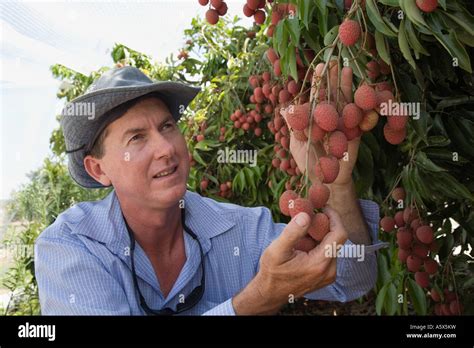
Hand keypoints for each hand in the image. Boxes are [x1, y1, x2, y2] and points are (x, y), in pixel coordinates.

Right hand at [232, 208, 347, 314]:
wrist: (270, 293)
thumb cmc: (272, 272)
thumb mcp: (277, 250)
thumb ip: (292, 232)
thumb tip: (306, 215)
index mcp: (320, 264)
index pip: (339, 234)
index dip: (334, 217)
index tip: (323, 207)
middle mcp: (329, 270)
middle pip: (336, 239)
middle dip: (324, 224)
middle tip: (309, 215)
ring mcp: (329, 274)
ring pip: (332, 245)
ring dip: (320, 234)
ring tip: (303, 231)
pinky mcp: (326, 275)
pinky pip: (328, 253)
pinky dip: (319, 244)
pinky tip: (303, 243)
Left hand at [280, 60, 359, 185]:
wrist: (325, 183)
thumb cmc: (308, 164)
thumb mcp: (296, 145)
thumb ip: (293, 127)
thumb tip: (283, 109)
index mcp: (314, 118)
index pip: (317, 96)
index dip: (319, 82)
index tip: (320, 66)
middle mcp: (329, 118)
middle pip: (332, 94)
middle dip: (333, 78)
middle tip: (335, 59)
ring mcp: (343, 124)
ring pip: (345, 101)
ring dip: (346, 86)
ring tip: (346, 68)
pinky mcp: (355, 133)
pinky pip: (359, 118)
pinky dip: (361, 105)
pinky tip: (364, 92)